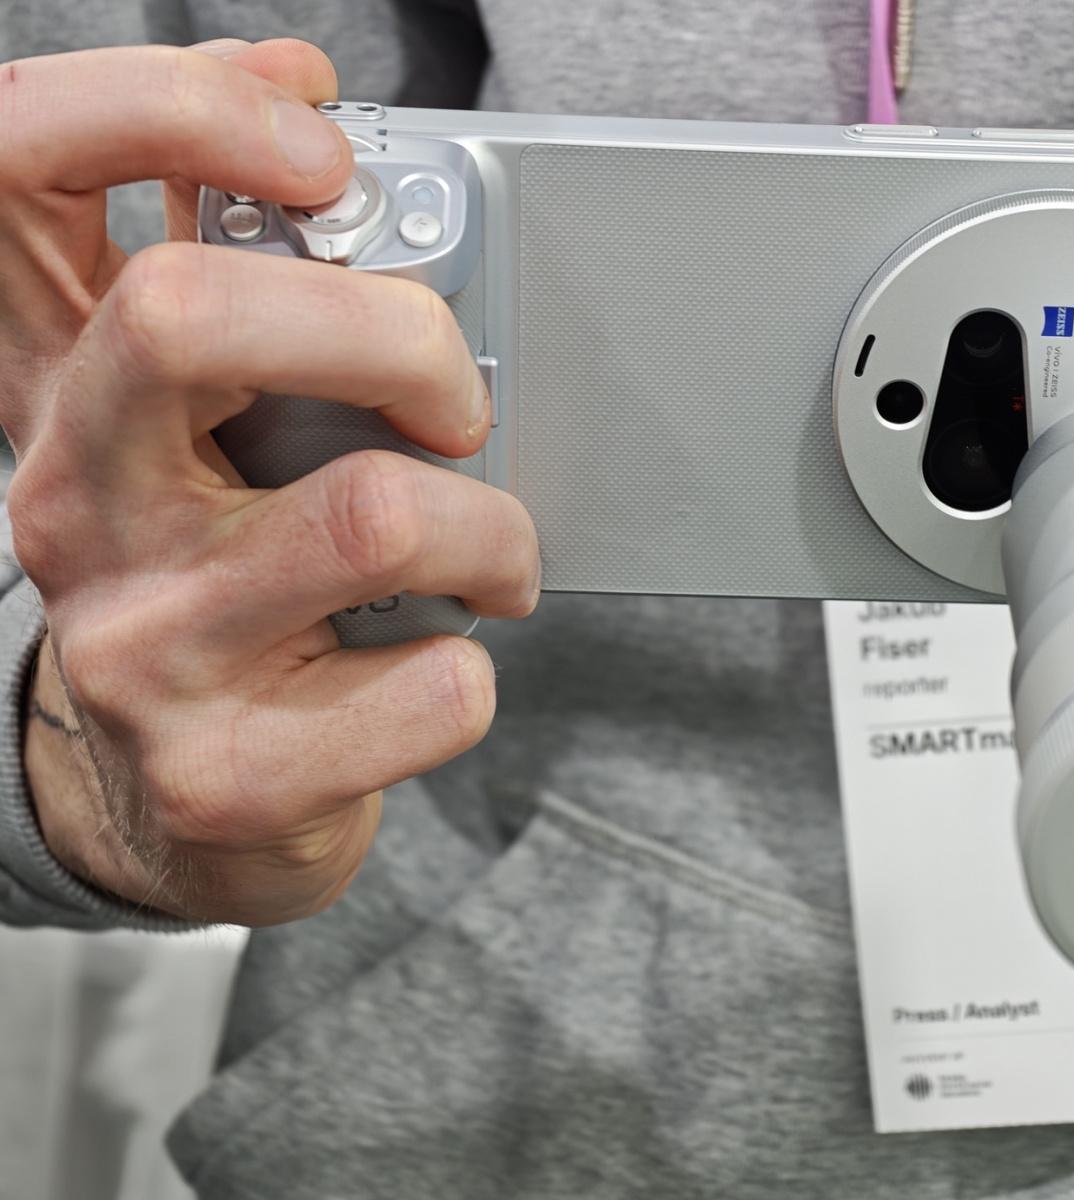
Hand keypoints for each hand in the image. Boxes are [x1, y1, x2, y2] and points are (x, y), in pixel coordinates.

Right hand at [0, 39, 538, 923]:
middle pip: (187, 315)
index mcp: (69, 388)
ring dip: (491, 530)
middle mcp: (74, 502)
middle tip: (456, 401)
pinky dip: (476, 667)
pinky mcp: (223, 770)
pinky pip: (432, 685)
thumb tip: (318, 125)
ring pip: (374, 515)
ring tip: (491, 558)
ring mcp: (137, 645)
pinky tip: (432, 668)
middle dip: (393, 331)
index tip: (320, 149)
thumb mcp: (204, 433)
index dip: (166, 108)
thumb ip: (250, 287)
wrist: (191, 803)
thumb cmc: (228, 589)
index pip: (17, 170)